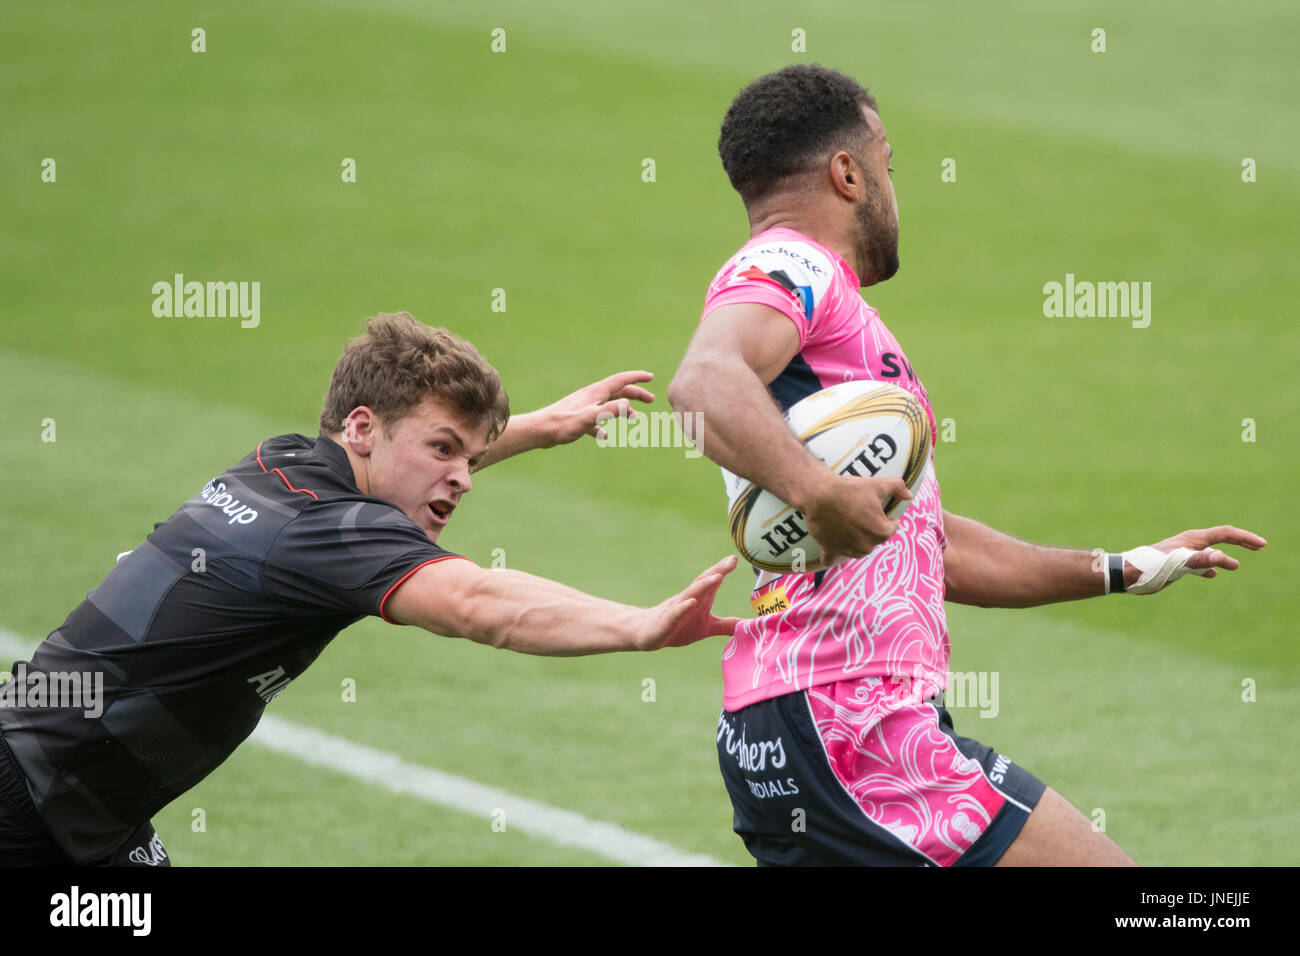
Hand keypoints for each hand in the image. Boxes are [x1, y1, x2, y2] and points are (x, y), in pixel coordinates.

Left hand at [539, 370, 655, 444]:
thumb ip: (607, 411)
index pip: (620, 380)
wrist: (539, 431)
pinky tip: (604, 435)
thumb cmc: (561, 425)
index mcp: (595, 393)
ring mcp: (583, 407)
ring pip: (608, 404)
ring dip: (623, 408)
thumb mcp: (587, 419)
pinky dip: (604, 425)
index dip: (636, 378)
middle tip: (651, 400)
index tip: (650, 377)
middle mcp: (590, 397)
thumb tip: (627, 404)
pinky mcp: (576, 419)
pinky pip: (595, 420)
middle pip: (617, 390)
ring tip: (634, 418)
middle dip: (635, 393)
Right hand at [637, 556, 742, 649]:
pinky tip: (692, 602)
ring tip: (717, 577)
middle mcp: (688, 599)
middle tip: (731, 561)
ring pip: (690, 595)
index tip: (735, 558)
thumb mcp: (707, 627)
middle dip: (717, 571)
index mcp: (698, 598)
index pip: (711, 582)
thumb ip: (727, 625)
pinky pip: (675, 614)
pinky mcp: (666, 623)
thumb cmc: (679, 627)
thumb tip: (749, 625)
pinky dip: (683, 608)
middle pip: (703, 582)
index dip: (722, 570)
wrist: (647, 633)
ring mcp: (676, 609)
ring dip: (703, 585)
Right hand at [799, 473, 912, 566]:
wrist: (820, 495)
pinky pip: (832, 558)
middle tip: (861, 513)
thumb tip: (909, 495)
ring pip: (857, 548)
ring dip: (855, 540)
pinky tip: (832, 548)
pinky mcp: (830, 550)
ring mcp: (848, 550)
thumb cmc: (850, 490)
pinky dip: (833, 555)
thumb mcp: (878, 484)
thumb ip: (898, 488)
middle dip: (871, 528)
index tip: (879, 509)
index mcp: (881, 532)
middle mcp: (866, 546)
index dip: (888, 517)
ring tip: (847, 524)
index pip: (892, 527)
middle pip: (874, 538)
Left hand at [1125, 525, 1266, 592]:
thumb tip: (1226, 559)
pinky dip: (1208, 567)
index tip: (1261, 545)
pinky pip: (1197, 562)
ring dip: (1225, 555)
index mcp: (1192, 539)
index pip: (1224, 533)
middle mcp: (1188, 543)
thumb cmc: (1152, 567)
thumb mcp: (1180, 564)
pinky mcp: (1175, 564)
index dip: (1244, 538)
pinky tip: (1211, 575)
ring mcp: (1182, 552)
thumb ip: (1202, 561)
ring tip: (1237, 564)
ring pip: (1209, 551)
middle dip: (1240, 541)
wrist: (1127, 574)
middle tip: (1259, 546)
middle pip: (1220, 538)